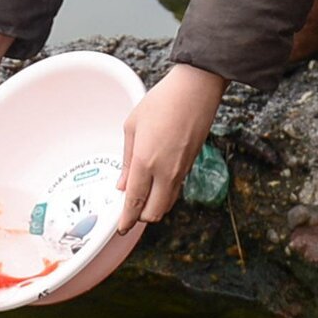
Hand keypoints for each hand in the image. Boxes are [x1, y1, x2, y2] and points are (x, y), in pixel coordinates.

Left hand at [116, 64, 224, 234]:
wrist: (196, 90)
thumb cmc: (162, 101)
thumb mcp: (133, 126)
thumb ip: (127, 160)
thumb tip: (123, 185)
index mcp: (145, 161)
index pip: (135, 202)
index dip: (127, 219)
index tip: (121, 227)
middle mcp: (165, 171)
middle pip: (153, 212)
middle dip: (140, 217)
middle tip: (130, 213)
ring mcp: (181, 170)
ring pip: (167, 204)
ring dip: (154, 208)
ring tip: (142, 201)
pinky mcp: (190, 165)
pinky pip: (176, 190)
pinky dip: (165, 195)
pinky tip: (156, 186)